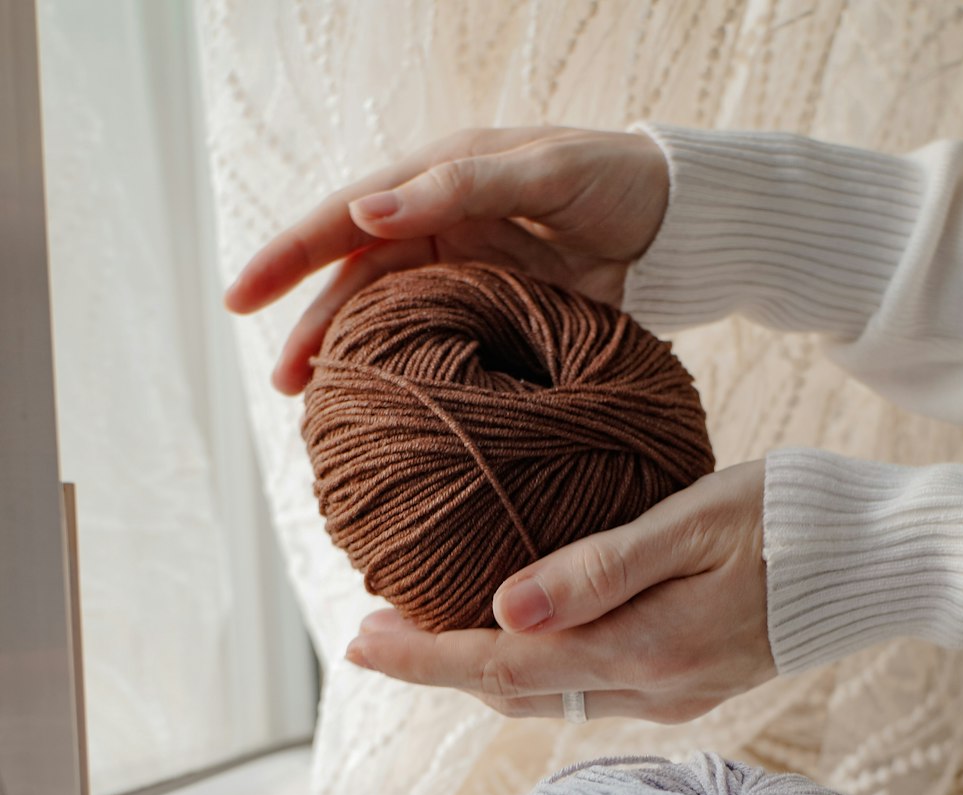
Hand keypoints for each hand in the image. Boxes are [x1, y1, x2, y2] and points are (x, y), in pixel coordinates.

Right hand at [224, 126, 668, 393]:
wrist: (677, 225)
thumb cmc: (614, 181)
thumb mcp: (544, 172)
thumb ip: (462, 187)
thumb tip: (371, 212)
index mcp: (437, 183)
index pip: (345, 219)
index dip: (288, 257)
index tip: (240, 297)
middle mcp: (438, 229)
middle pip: (355, 282)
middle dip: (312, 329)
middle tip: (282, 385)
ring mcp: (463, 277)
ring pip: (389, 322)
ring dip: (353, 361)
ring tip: (319, 409)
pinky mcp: (492, 317)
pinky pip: (435, 349)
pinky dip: (407, 377)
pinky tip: (388, 410)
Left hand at [344, 460, 775, 723]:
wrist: (884, 559)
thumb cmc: (793, 517)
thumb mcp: (693, 522)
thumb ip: (599, 569)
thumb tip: (501, 607)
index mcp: (643, 649)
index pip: (503, 666)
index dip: (424, 659)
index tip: (358, 642)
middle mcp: (651, 690)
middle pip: (516, 695)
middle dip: (439, 668)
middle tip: (374, 632)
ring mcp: (673, 697)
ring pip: (551, 700)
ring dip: (483, 673)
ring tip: (428, 633)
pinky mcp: (691, 685)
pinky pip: (590, 691)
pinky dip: (537, 671)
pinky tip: (518, 636)